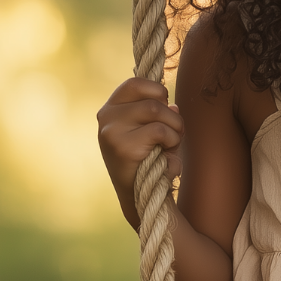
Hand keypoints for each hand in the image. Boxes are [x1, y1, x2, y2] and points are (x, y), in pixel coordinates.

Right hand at [97, 78, 184, 227]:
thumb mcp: (153, 129)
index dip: (157, 91)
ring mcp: (111, 131)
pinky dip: (171, 141)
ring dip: (174, 129)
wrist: (142, 197)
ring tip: (170, 145)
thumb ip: (161, 112)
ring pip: (157, 111)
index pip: (136, 82)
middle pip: (153, 99)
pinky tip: (166, 156)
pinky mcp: (122, 146)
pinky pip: (159, 130)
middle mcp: (106, 116)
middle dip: (172, 117)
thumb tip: (173, 106)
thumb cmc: (150, 159)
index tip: (165, 108)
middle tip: (173, 135)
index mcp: (111, 108)